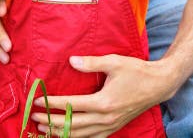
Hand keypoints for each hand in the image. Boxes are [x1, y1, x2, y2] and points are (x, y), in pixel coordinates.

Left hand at [31, 54, 170, 136]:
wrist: (158, 85)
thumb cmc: (137, 71)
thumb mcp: (114, 62)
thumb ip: (91, 63)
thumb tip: (71, 61)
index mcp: (104, 102)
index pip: (71, 105)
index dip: (52, 104)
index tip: (37, 101)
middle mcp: (105, 118)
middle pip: (72, 124)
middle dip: (50, 121)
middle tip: (34, 117)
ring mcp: (110, 125)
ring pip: (80, 135)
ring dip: (60, 132)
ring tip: (43, 129)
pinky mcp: (114, 127)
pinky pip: (92, 137)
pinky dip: (76, 137)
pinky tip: (67, 135)